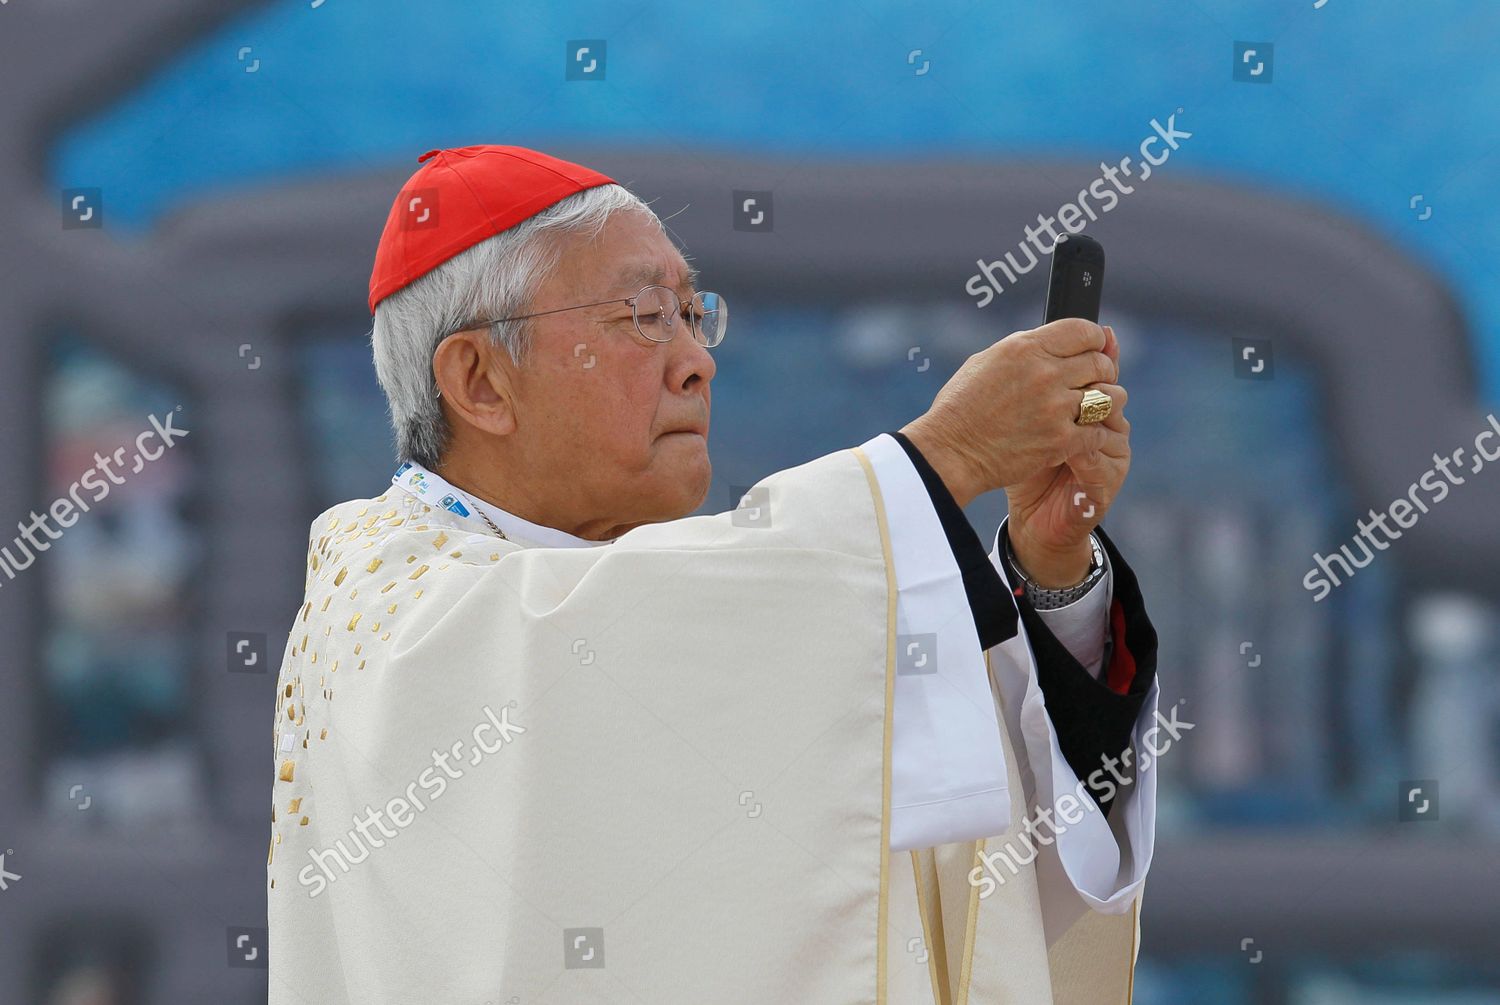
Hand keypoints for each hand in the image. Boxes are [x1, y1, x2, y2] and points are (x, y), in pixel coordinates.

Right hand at [901, 318, 1120, 508]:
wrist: (950, 452)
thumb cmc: (960, 407)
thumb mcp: (986, 362)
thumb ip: (1024, 350)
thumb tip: (1050, 343)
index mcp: (1025, 348)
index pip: (1083, 330)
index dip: (1095, 339)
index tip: (1096, 348)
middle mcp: (1045, 373)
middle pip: (1100, 363)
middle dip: (1102, 371)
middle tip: (1096, 381)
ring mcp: (1055, 408)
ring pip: (1108, 397)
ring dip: (1104, 402)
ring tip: (1094, 408)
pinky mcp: (1060, 441)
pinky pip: (1097, 431)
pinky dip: (1093, 434)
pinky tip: (1082, 435)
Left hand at [1005, 325, 1130, 585]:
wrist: (1027, 514)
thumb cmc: (1020, 457)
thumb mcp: (1025, 411)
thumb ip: (1037, 376)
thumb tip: (1040, 342)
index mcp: (1091, 400)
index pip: (1100, 367)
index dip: (1082, 361)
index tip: (1053, 361)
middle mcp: (1109, 422)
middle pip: (1110, 388)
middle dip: (1080, 387)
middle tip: (1050, 390)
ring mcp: (1113, 451)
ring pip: (1111, 419)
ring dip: (1080, 417)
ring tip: (1054, 419)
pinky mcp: (1109, 480)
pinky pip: (1101, 457)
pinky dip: (1079, 451)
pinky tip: (1060, 449)